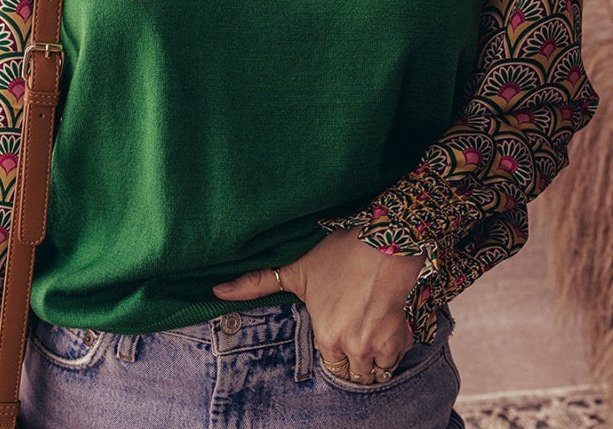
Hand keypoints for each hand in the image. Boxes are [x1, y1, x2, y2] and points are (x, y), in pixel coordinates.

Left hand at [212, 227, 424, 383]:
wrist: (384, 243)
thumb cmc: (341, 254)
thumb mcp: (296, 269)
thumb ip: (257, 284)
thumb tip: (217, 292)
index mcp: (325, 335)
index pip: (328, 363)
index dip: (332, 345)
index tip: (337, 330)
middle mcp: (350, 346)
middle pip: (351, 372)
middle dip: (351, 359)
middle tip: (353, 333)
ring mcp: (375, 345)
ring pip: (373, 371)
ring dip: (372, 358)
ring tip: (368, 331)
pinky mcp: (398, 338)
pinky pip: (395, 359)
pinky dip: (393, 349)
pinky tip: (386, 325)